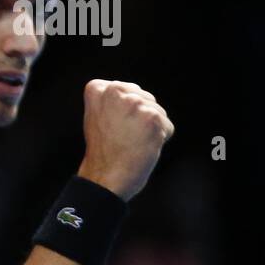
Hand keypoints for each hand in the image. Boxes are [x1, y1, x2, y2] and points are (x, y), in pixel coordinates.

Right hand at [77, 79, 174, 201]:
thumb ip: (113, 100)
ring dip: (150, 129)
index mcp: (98, 89)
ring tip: (131, 142)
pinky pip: (167, 126)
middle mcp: (115, 91)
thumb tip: (137, 95)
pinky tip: (142, 147)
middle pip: (144, 98)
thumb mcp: (97, 116)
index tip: (110, 126)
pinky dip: (160, 139)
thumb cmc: (103, 151)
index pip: (126, 90)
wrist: (105, 176)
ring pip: (157, 111)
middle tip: (121, 136)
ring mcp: (135, 104)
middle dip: (139, 117)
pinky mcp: (152, 118)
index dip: (123, 111)